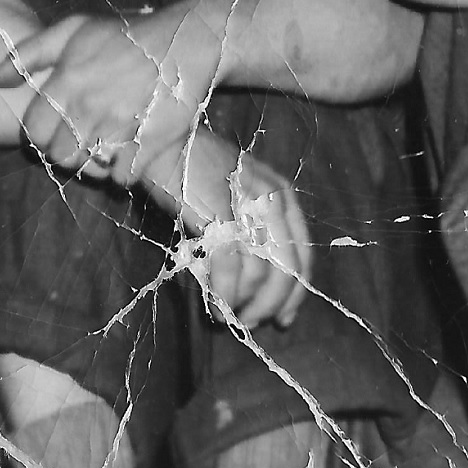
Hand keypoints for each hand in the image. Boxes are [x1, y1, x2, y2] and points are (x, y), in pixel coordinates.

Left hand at [0, 6, 223, 185]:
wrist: (191, 39)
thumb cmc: (129, 35)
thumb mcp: (76, 30)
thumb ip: (28, 53)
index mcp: (68, 80)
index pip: (34, 132)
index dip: (44, 136)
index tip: (62, 128)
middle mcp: (90, 104)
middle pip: (60, 155)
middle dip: (70, 152)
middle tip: (88, 139)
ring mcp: (121, 124)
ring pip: (90, 169)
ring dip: (97, 164)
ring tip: (110, 146)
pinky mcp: (151, 140)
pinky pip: (123, 176)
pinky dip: (126, 171)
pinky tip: (133, 152)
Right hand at [154, 130, 312, 329]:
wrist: (166, 143)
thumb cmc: (195, 174)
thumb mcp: (234, 197)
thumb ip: (248, 231)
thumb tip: (253, 284)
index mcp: (281, 195)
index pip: (301, 254)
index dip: (294, 292)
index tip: (283, 318)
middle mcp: (272, 199)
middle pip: (287, 269)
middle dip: (270, 305)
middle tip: (250, 324)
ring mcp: (248, 206)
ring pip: (262, 273)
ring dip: (244, 304)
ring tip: (226, 318)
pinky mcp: (220, 213)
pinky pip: (232, 266)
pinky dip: (224, 294)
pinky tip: (214, 306)